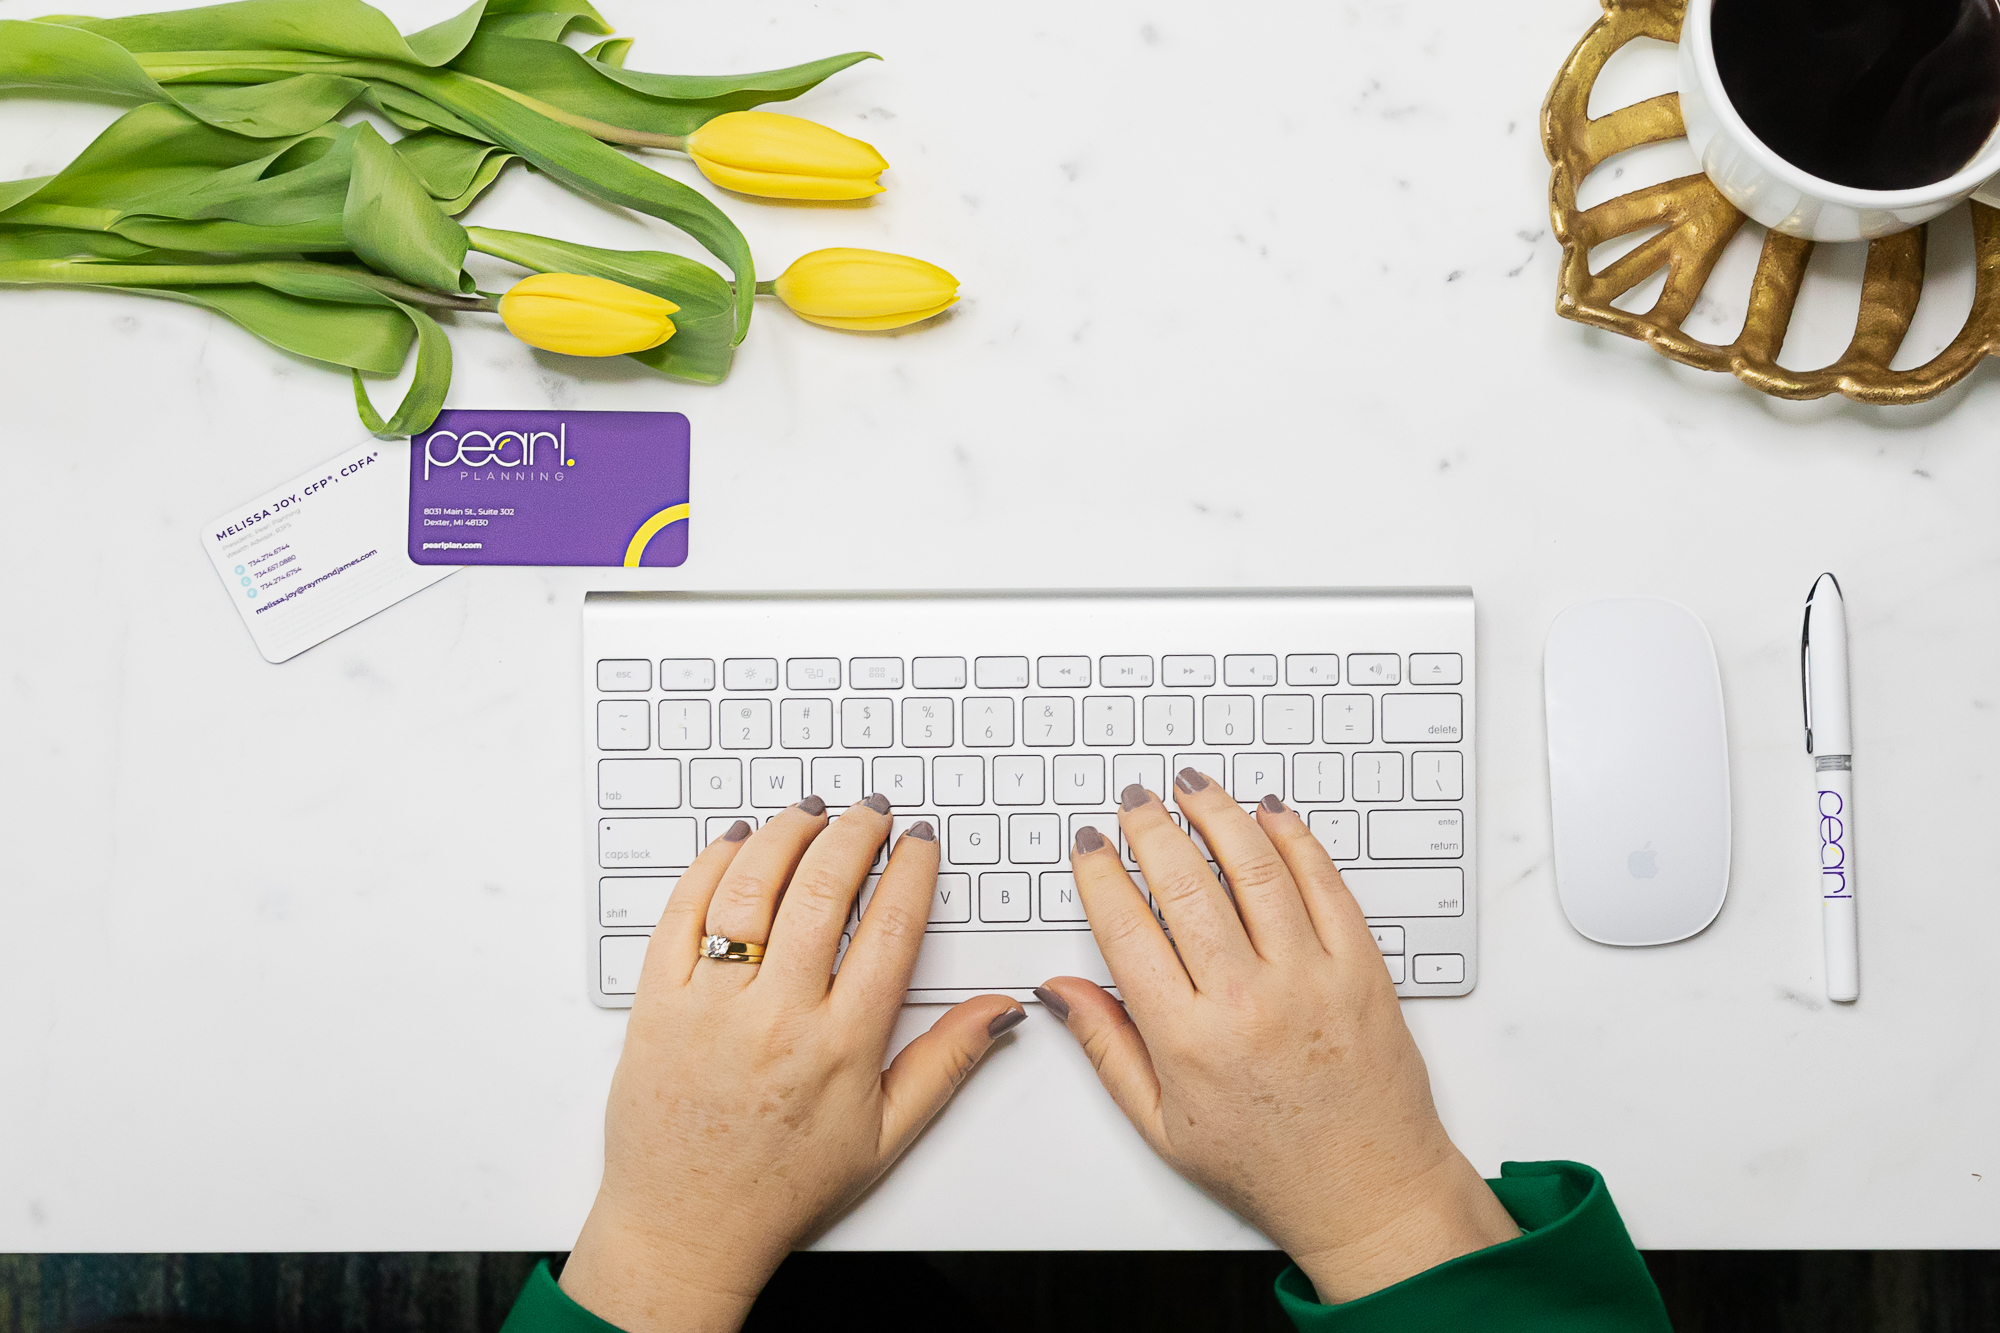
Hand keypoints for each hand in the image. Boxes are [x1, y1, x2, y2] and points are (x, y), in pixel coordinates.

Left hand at [561, 797, 1024, 1332]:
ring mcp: (709, 1007)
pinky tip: (738, 843)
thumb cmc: (781, 1186)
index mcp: (839, 1048)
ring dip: (787, 835)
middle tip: (871, 813)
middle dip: (854, 834)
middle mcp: (775, 1020)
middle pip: (822, 891)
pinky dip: (711, 866)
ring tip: (811, 813)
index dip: (910, 871)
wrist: (684, 1226)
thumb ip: (946, 1063)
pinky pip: (681, 913)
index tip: (918, 842)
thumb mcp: (885, 1137)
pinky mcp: (655, 1004)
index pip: (889, 930)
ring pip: (750, 889)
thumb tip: (1001, 1010)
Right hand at [1038, 774, 1517, 1303]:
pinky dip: (1295, 839)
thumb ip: (1106, 1046)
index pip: (1127, 930)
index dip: (1100, 875)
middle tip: (1135, 802)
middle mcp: (1249, 1002)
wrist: (1367, 1190)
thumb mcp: (1162, 1124)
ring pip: (1256, 868)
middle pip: (1186, 884)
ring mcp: (1311, 980)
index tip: (1090, 846)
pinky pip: (1325, 884)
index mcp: (1189, 1041)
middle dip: (1151, 828)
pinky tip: (1268, 815)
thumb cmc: (1269, 1164)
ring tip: (1193, 788)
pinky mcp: (1362, 969)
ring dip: (1218, 814)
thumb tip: (1059, 990)